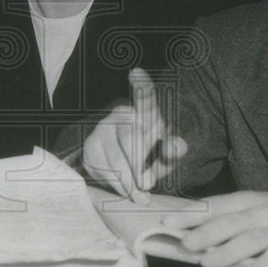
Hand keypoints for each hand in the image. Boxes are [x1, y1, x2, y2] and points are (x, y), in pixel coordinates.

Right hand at [82, 68, 186, 202]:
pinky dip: (116, 186)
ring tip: (139, 194)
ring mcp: (101, 131)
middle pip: (130, 141)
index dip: (142, 87)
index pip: (144, 99)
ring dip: (129, 184)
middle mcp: (120, 116)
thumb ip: (173, 150)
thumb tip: (178, 145)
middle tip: (147, 186)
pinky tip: (123, 186)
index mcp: (144, 113)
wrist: (125, 164)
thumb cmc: (150, 155)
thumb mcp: (165, 155)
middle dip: (139, 168)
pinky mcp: (89, 149)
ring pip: (115, 161)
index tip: (137, 73)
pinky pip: (103, 172)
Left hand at [163, 191, 267, 266]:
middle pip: (230, 221)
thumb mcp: (260, 207)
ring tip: (207, 263)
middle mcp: (263, 212)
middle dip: (205, 232)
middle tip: (185, 244)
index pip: (216, 205)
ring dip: (226, 252)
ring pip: (248, 240)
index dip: (191, 214)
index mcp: (250, 200)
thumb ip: (233, 218)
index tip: (168, 222)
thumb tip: (198, 233)